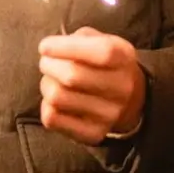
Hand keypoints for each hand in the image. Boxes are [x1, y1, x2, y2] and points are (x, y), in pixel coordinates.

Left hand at [38, 27, 146, 145]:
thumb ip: (80, 39)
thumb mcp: (101, 40)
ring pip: (58, 98)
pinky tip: (54, 100)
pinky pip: (53, 119)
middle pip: (73, 76)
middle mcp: (122, 87)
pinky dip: (46, 105)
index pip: (100, 52)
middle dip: (49, 65)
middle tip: (46, 62)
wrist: (129, 99)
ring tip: (51, 80)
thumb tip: (52, 50)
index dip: (67, 47)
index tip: (44, 46)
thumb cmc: (104, 63)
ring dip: (46, 84)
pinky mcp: (93, 133)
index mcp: (124, 57)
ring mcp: (109, 114)